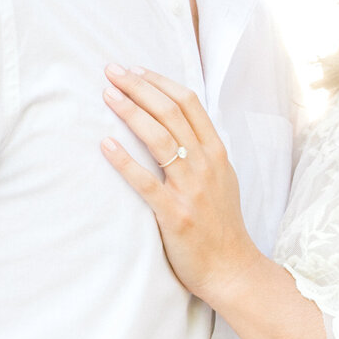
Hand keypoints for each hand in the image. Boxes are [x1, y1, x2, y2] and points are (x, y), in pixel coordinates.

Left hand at [102, 66, 262, 307]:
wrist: (232, 269)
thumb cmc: (222, 225)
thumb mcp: (222, 179)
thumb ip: (203, 152)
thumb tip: (177, 125)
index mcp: (217, 153)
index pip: (189, 103)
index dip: (160, 81)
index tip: (135, 69)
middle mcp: (205, 164)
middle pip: (171, 112)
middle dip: (139, 87)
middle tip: (112, 71)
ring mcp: (191, 189)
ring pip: (159, 138)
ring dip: (131, 112)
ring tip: (108, 95)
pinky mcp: (174, 214)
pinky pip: (146, 182)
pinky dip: (124, 161)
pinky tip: (105, 144)